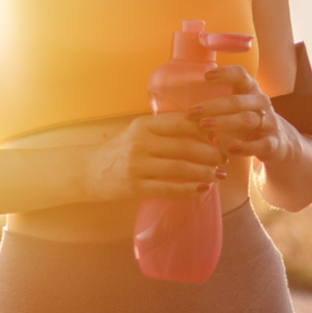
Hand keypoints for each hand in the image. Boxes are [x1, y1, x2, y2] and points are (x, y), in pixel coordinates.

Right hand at [85, 113, 227, 201]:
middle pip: (185, 146)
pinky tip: (202, 189)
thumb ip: (163, 131)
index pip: (180, 122)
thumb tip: (203, 133)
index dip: (205, 130)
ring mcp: (137, 165)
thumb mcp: (137, 133)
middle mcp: (140, 142)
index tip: (219, 136)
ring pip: (180, 168)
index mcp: (142, 125)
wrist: (87, 171)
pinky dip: (190, 189)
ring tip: (219, 175)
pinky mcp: (135, 186)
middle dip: (211, 154)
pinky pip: (169, 188)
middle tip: (224, 159)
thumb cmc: (117, 150)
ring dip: (205, 172)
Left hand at [186, 65, 287, 164]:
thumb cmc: (242, 119)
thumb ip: (208, 99)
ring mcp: (269, 122)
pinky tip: (228, 149)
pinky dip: (245, 147)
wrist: (276, 143)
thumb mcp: (231, 106)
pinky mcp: (273, 143)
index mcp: (248, 89)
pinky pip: (261, 144)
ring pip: (248, 119)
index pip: (241, 74)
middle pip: (238, 101)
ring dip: (224, 123)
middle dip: (214, 105)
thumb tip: (163, 95)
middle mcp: (260, 102)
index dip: (225, 73)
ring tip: (203, 126)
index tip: (206, 76)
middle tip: (192, 112)